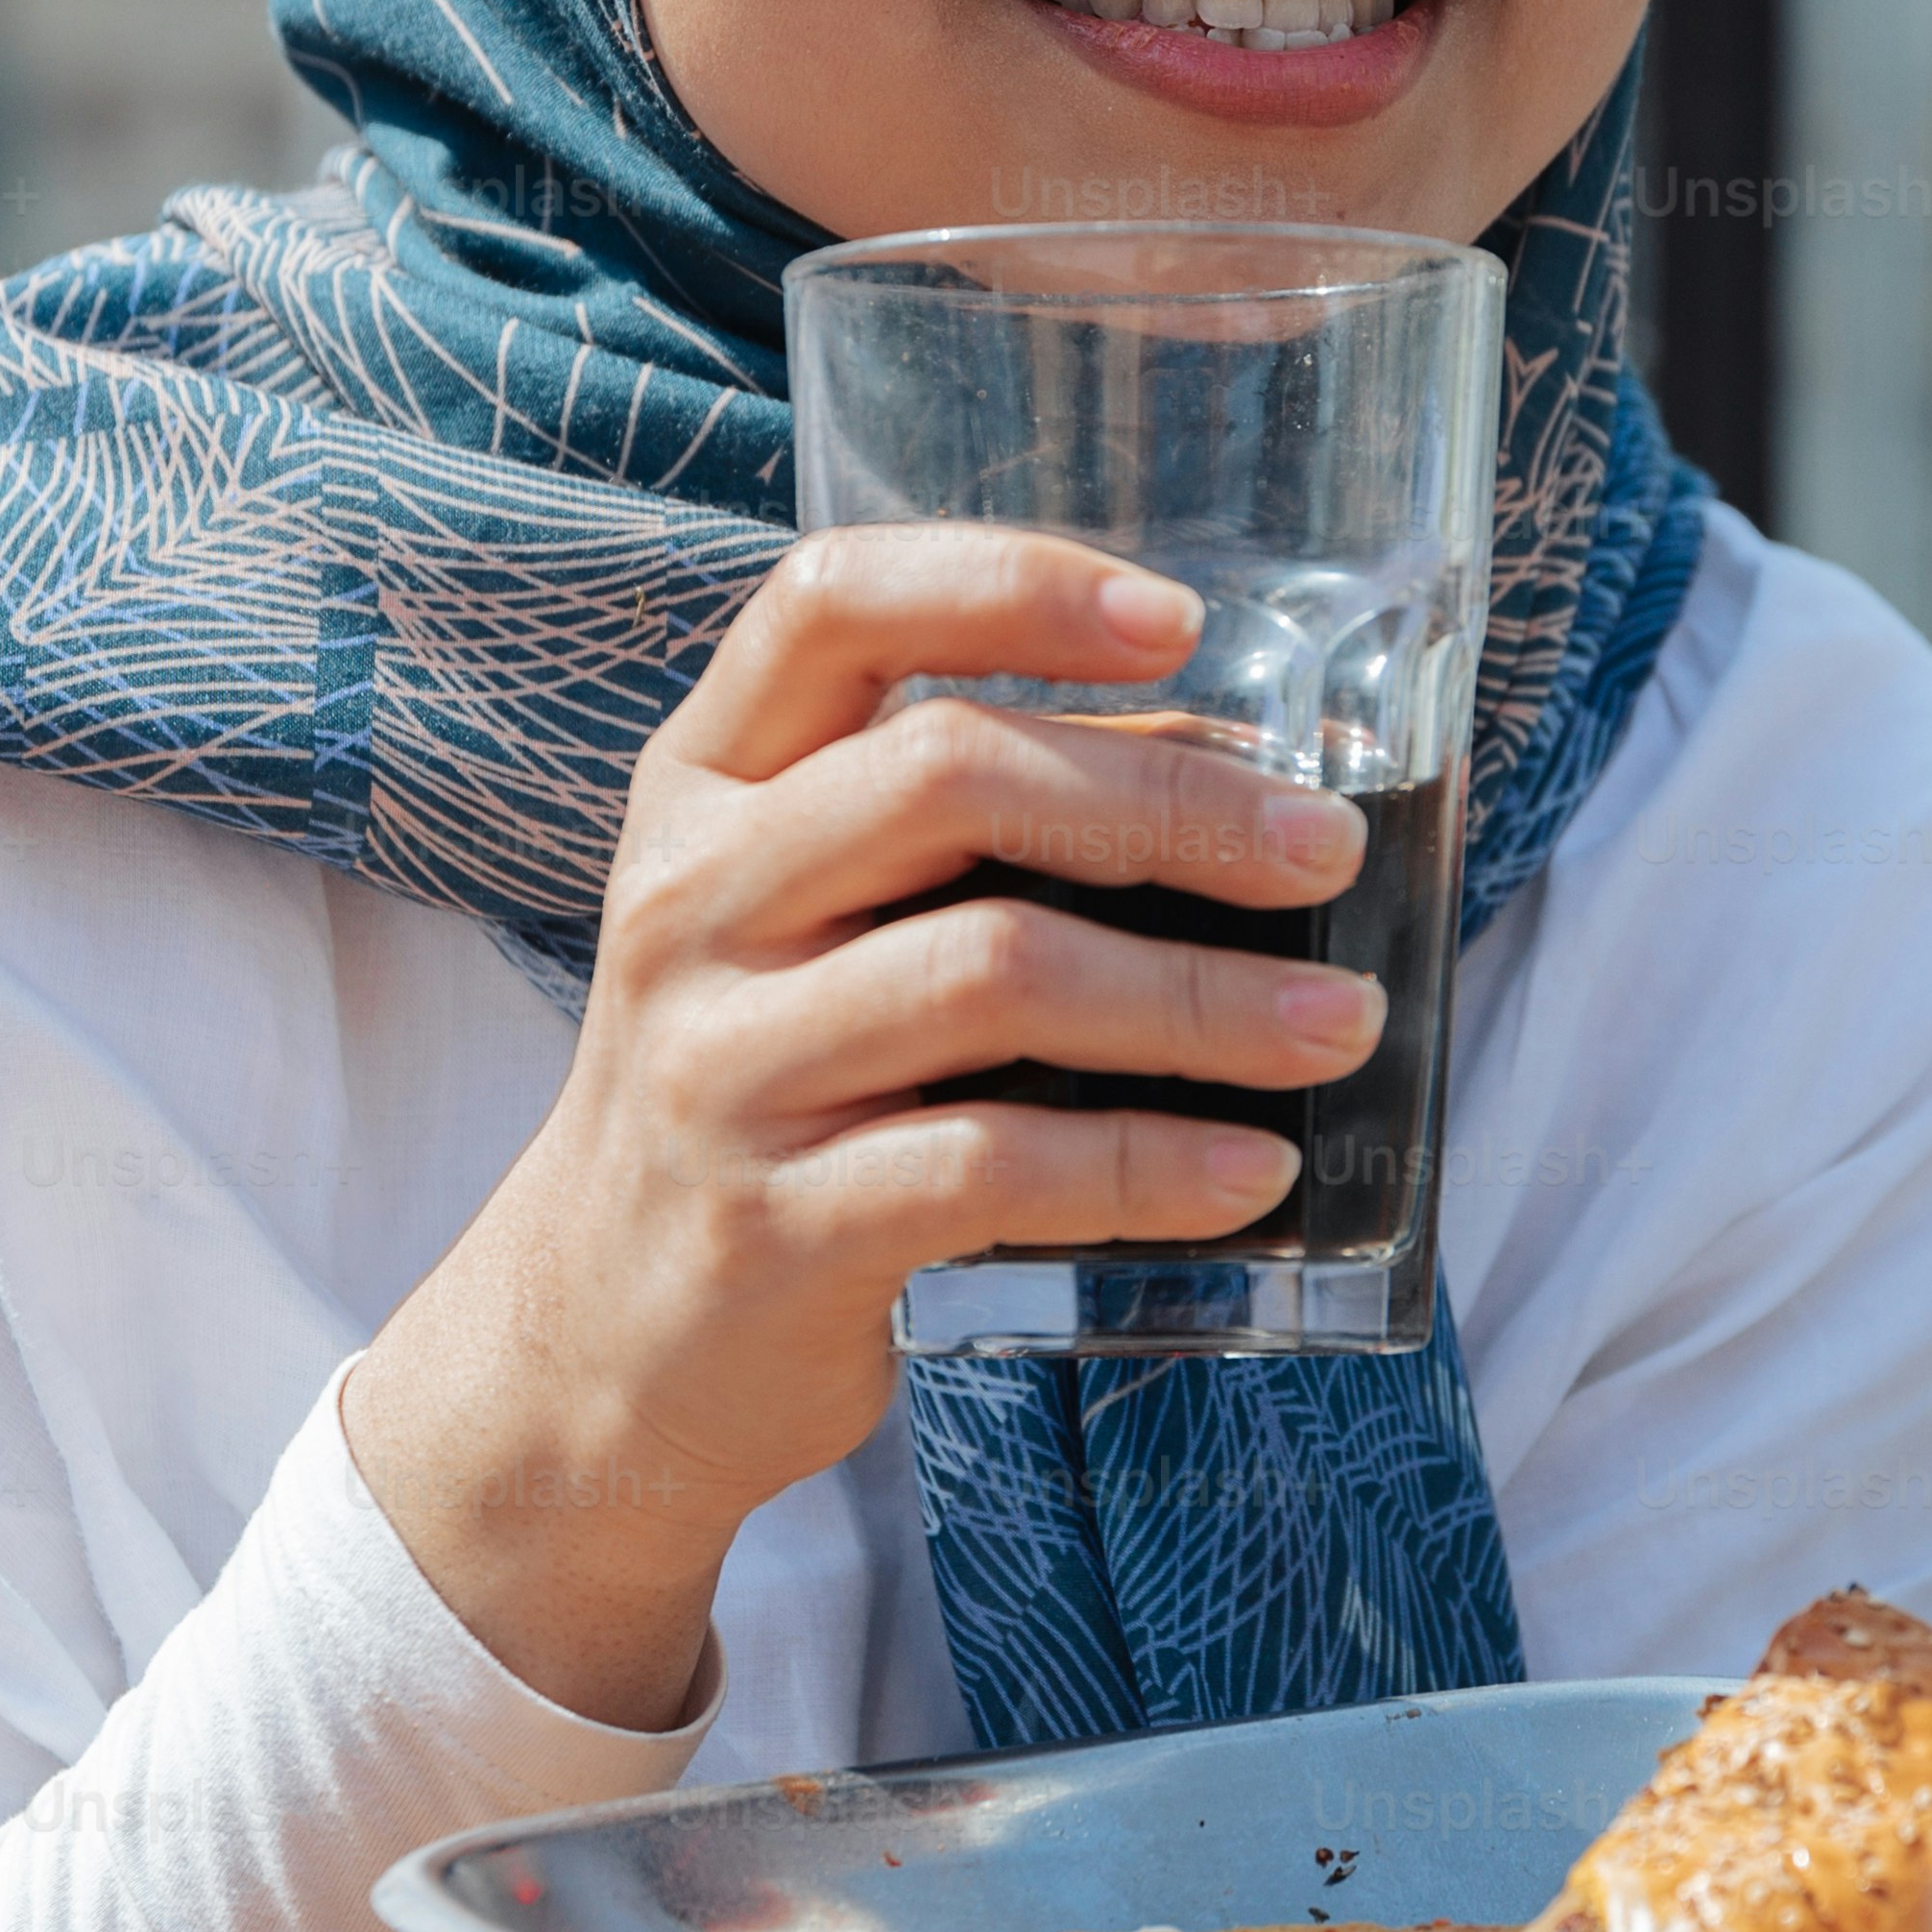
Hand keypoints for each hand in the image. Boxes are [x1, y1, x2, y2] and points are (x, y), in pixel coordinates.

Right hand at [342, 525, 1382, 1724]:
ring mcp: (720, 1066)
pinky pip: (993, 1164)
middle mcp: (693, 901)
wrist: (595, 1346)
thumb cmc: (766, 1096)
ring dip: (1198, 998)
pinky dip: (1147, 1164)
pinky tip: (1248, 1173)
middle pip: (948, 774)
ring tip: (1335, 1025)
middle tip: (1324, 852)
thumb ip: (969, 831)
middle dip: (1170, 804)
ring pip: (993, 970)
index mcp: (705, 789)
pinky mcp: (772, 1225)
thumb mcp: (812, 926)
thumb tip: (1231, 765)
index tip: (1182, 618)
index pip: (830, 605)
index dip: (1012, 586)